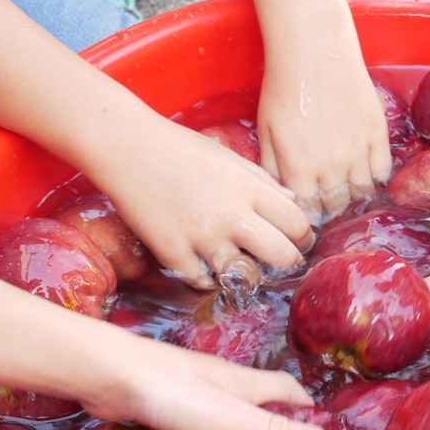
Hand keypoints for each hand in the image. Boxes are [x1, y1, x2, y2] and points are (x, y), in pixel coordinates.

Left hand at [84, 330, 326, 429]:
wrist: (108, 374)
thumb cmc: (171, 391)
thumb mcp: (228, 417)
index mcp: (245, 382)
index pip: (289, 390)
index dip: (307, 409)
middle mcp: (223, 383)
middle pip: (261, 399)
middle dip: (278, 421)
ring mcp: (193, 392)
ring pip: (228, 410)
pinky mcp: (167, 403)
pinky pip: (198, 420)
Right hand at [90, 116, 314, 288]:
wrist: (127, 147)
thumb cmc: (180, 148)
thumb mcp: (230, 158)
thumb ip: (263, 183)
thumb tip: (291, 202)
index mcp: (249, 189)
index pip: (297, 224)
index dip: (303, 238)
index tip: (297, 241)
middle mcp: (231, 215)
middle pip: (282, 256)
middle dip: (286, 262)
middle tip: (277, 260)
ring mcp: (202, 237)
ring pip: (246, 277)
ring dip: (247, 275)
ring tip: (241, 265)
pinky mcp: (173, 253)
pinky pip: (204, 282)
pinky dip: (208, 278)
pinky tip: (206, 266)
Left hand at [258, 39, 391, 225]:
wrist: (313, 50)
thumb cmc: (283, 88)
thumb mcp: (266, 132)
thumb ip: (273, 170)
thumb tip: (282, 197)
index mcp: (300, 171)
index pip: (309, 214)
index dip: (308, 217)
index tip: (307, 215)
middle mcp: (331, 168)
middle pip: (336, 207)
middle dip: (330, 209)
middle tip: (327, 203)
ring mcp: (358, 152)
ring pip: (361, 193)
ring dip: (353, 195)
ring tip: (346, 189)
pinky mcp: (377, 134)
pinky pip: (382, 171)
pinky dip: (375, 177)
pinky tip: (365, 171)